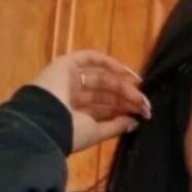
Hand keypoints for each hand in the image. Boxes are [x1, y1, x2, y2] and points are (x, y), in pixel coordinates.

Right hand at [29, 50, 151, 152]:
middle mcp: (72, 96)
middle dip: (127, 99)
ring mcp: (69, 78)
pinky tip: (128, 73)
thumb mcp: (96, 133)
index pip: (104, 109)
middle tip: (146, 105)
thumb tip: (134, 121)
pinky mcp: (66, 64)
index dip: (124, 109)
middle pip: (106, 94)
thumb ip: (115, 126)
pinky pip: (90, 59)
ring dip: (123, 86)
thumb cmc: (68, 131)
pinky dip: (109, 63)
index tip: (144, 114)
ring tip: (141, 94)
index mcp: (75, 114)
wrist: (45, 120)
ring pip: (102, 79)